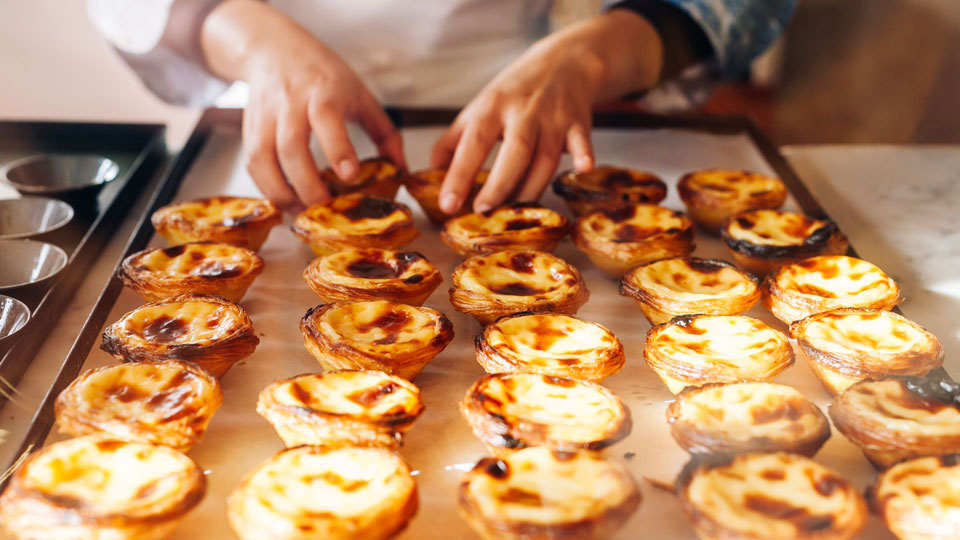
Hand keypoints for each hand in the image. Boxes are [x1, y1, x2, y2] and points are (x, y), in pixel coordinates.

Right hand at [202, 0, 404, 210]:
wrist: (275, 50)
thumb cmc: (323, 75)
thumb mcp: (361, 95)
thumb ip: (385, 133)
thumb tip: (401, 171)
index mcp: (324, 91)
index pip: (327, 118)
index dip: (337, 148)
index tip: (349, 175)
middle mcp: (291, 102)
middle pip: (292, 147)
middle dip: (307, 184)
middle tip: (325, 209)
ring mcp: (266, 115)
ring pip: (264, 158)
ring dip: (282, 192)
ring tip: (302, 214)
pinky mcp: (249, 129)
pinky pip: (252, 163)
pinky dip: (266, 188)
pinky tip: (284, 201)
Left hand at [431, 10, 663, 213]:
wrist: (564, 61)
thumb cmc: (515, 90)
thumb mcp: (480, 106)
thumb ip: (453, 141)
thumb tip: (431, 174)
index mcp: (492, 107)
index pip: (473, 142)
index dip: (459, 175)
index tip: (448, 204)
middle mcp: (523, 112)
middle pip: (515, 153)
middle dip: (499, 185)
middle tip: (483, 212)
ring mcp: (553, 118)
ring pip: (545, 160)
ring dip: (531, 189)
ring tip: (515, 213)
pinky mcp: (579, 123)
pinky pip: (583, 142)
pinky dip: (584, 155)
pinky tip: (583, 168)